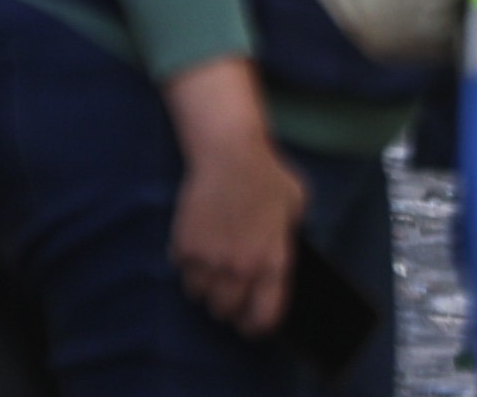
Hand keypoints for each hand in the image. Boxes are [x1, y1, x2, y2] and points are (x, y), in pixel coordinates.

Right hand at [165, 89, 314, 338]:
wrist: (229, 152)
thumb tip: (281, 246)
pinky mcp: (184, 244)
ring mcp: (210, 259)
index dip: (255, 325)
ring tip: (207, 271)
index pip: (263, 315)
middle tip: (225, 295)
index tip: (249, 324)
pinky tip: (194, 246)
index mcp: (272, 263)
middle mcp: (241, 268)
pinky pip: (181, 268)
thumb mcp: (295, 204)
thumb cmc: (266, 173)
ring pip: (199, 294)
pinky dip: (185, 262)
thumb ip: (288, 233)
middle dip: (226, 306)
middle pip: (225, 310)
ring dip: (203, 286)